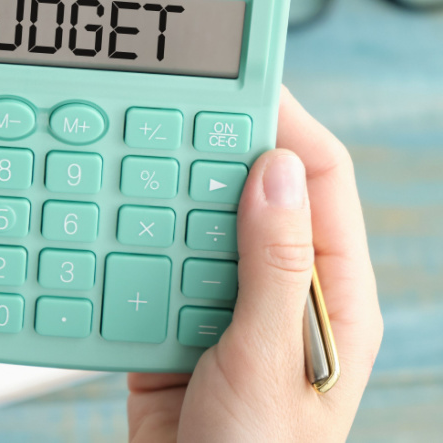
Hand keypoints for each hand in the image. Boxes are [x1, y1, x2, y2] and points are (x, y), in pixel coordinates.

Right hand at [128, 87, 382, 441]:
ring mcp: (227, 307)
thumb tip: (274, 171)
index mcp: (332, 294)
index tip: (245, 81)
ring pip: (198, 222)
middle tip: (172, 110)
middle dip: (215, 149)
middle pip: (253, 190)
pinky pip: (153, 265)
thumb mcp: (269, 362)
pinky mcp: (176, 327)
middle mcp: (282, 291)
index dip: (286, 124)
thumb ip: (274, 266)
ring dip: (166, 193)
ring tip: (136, 156)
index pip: (320, 181)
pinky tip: (109, 225)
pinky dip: (130, 242)